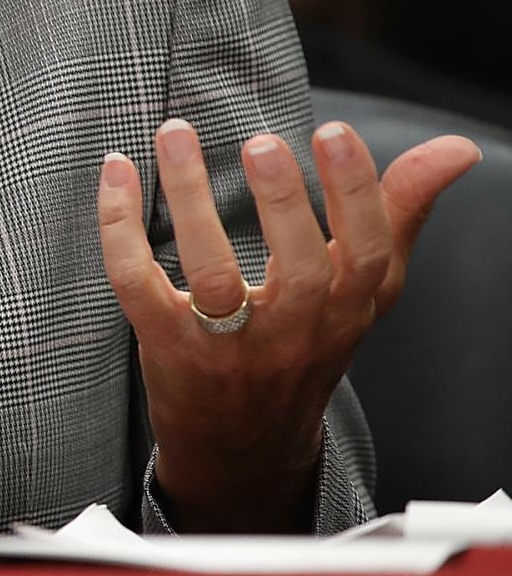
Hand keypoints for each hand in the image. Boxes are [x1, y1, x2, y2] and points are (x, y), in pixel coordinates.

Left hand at [97, 116, 480, 530]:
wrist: (244, 445)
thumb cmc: (309, 345)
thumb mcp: (366, 290)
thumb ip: (400, 213)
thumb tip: (457, 149)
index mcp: (346, 309)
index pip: (365, 254)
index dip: (356, 193)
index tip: (335, 131)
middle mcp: (294, 331)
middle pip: (299, 268)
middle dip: (282, 203)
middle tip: (263, 142)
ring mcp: (228, 344)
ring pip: (212, 273)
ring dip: (191, 198)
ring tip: (177, 134)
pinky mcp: (166, 346)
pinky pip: (137, 283)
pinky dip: (121, 226)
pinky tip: (117, 169)